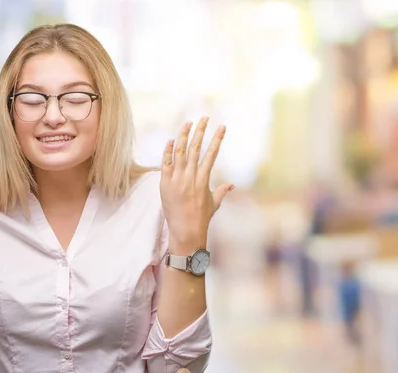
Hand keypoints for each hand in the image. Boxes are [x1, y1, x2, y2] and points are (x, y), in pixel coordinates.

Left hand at [160, 117, 232, 252]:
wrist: (185, 230)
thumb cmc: (201, 218)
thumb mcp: (214, 203)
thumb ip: (222, 191)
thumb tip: (232, 185)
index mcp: (204, 179)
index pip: (212, 153)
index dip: (217, 138)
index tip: (222, 126)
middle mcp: (191, 176)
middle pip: (195, 147)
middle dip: (201, 130)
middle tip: (204, 118)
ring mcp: (177, 179)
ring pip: (180, 151)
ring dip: (183, 135)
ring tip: (187, 123)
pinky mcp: (165, 183)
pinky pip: (165, 163)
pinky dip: (168, 151)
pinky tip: (171, 140)